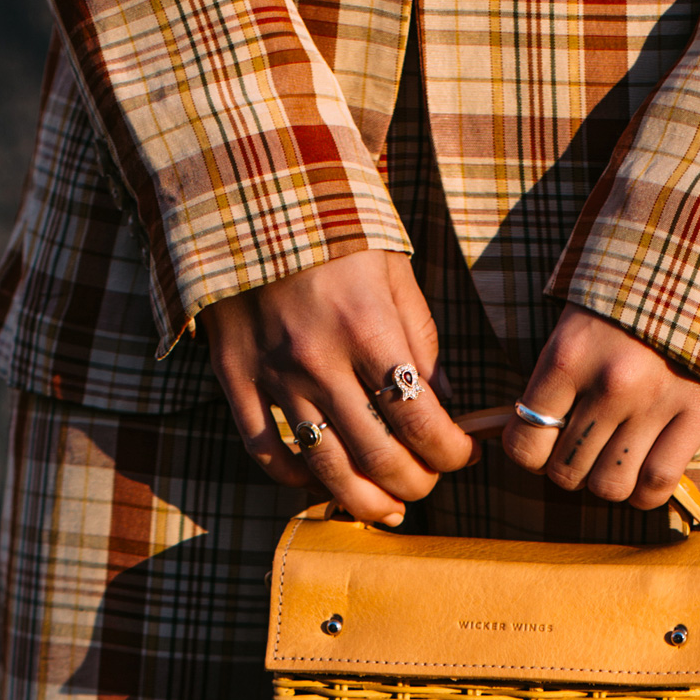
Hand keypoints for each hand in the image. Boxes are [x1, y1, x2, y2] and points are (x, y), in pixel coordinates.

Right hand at [201, 249, 475, 523]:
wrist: (248, 192)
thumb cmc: (334, 231)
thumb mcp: (394, 274)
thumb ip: (421, 342)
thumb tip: (446, 406)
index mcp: (369, 329)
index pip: (422, 421)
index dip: (452, 453)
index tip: (464, 454)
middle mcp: (320, 360)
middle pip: (378, 457)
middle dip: (416, 483)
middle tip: (428, 481)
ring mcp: (274, 374)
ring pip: (325, 469)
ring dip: (365, 502)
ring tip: (388, 507)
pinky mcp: (236, 378)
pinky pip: (267, 450)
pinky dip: (298, 479)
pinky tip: (323, 482)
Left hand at [505, 308, 699, 506]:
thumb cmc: (629, 297)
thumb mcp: (579, 322)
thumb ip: (557, 379)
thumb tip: (532, 440)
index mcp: (569, 355)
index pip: (526, 444)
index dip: (531, 452)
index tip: (545, 440)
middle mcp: (611, 383)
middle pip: (567, 472)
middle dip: (571, 467)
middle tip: (585, 445)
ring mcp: (658, 400)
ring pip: (611, 485)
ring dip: (609, 481)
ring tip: (617, 455)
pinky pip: (658, 484)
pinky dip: (646, 492)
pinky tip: (646, 472)